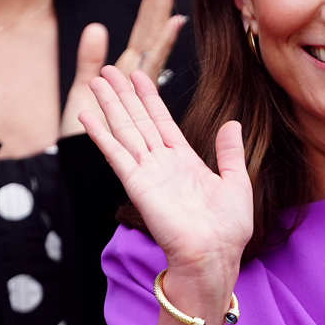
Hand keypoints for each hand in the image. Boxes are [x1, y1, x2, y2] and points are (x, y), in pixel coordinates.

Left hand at [60, 0, 185, 136]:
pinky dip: (136, 76)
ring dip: (158, 35)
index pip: (146, 36)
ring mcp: (137, 110)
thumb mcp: (83, 94)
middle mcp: (138, 91)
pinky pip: (129, 101)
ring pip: (147, 64)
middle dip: (159, 6)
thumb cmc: (84, 140)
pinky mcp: (129, 138)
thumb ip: (89, 62)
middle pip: (151, 39)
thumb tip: (98, 27)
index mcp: (133, 83)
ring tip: (169, 6)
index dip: (155, 6)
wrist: (85, 181)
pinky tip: (134, 56)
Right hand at [81, 67, 251, 293]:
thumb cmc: (228, 228)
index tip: (139, 75)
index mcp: (185, 161)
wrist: (214, 255)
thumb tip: (232, 123)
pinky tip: (88, 115)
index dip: (150, 98)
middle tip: (109, 69)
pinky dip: (101, 134)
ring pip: (125, 130)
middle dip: (124, 94)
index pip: (162, 121)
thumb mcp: (237, 182)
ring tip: (96, 81)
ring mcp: (148, 172)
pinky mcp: (137, 184)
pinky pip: (116, 154)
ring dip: (110, 105)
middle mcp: (163, 163)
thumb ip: (230, 152)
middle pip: (138, 120)